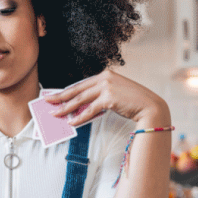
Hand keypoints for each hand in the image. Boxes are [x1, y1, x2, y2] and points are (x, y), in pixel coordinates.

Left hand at [46, 70, 170, 127]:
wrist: (150, 106)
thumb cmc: (133, 102)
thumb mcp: (115, 94)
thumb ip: (100, 96)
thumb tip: (82, 107)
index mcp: (105, 74)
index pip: (82, 84)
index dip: (68, 91)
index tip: (56, 95)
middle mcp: (104, 77)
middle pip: (77, 89)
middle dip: (61, 97)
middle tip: (48, 102)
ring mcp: (106, 86)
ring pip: (80, 99)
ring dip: (66, 108)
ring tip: (56, 114)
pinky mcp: (109, 98)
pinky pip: (89, 109)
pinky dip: (79, 117)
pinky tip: (72, 122)